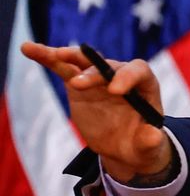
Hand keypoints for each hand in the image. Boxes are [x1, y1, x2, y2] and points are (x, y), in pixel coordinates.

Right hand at [19, 41, 170, 182]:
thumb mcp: (148, 146)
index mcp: (144, 85)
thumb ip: (150, 141)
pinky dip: (47, 58)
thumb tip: (153, 137)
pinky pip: (63, 68)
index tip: (114, 90)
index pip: (138, 71)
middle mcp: (121, 76)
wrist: (124, 145)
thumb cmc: (141, 143)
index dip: (127, 77)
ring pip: (84, 61)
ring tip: (54, 55)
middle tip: (77, 85)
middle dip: (93, 73)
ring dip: (69, 56)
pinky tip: (30, 49)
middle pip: (108, 66)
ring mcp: (99, 78)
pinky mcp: (79, 84)